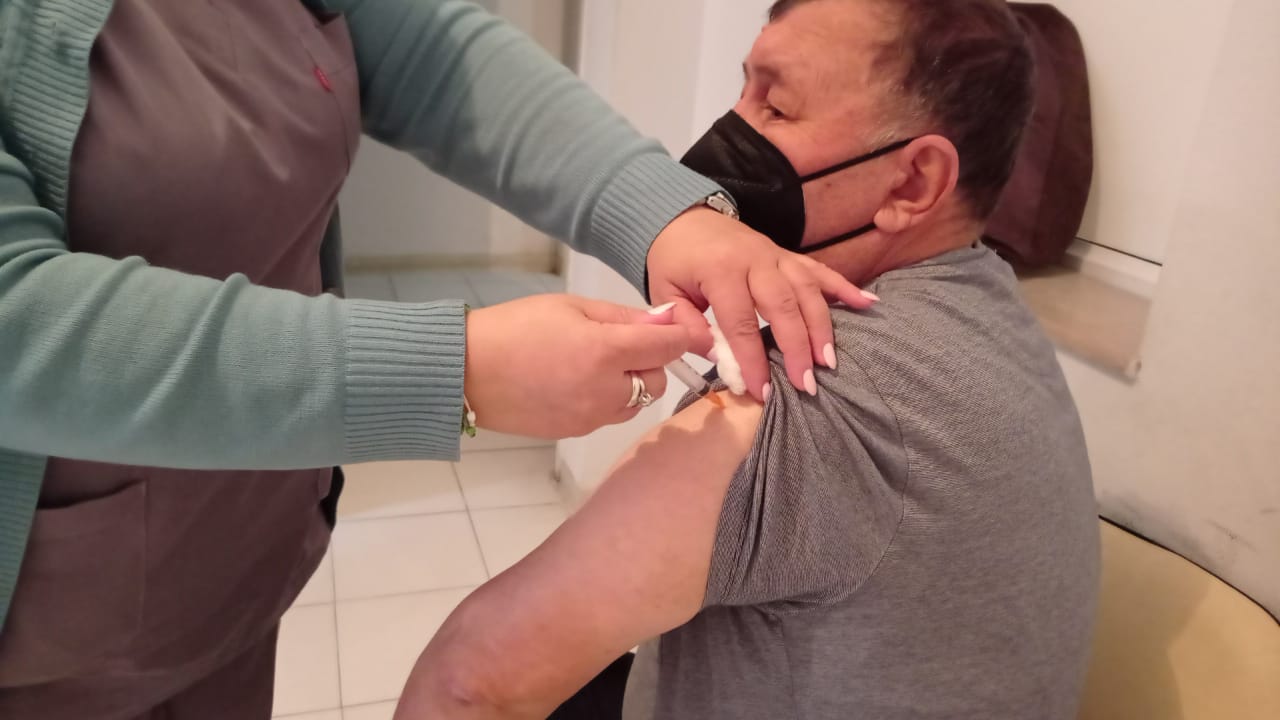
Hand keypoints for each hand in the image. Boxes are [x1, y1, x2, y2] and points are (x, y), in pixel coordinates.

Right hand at [465, 295, 686, 438]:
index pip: (668, 347)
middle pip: (658, 380)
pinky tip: (576, 383)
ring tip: (594, 365)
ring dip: (629, 385)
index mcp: (605, 352)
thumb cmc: (515, 328)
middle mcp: (605, 391)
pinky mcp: (576, 432)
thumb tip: (666, 318)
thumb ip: (623, 316)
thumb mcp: (570, 307)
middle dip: (649, 362)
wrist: (466, 371)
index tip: (670, 326)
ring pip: (636, 403)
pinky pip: (609, 415)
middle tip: (618, 344)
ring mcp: (591, 417)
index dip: (676, 334)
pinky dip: (606, 400)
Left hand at [647, 207, 876, 399]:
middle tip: (807, 384)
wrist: (684, 216)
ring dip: (822, 326)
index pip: (741, 321)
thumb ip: (688, 325)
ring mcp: (776, 255)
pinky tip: (868, 305)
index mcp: (720, 270)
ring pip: (808, 289)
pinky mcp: (789, 255)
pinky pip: (821, 270)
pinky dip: (845, 287)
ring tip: (829, 361)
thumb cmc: (673, 260)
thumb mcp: (666, 292)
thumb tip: (718, 359)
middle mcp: (755, 260)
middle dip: (797, 347)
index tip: (762, 391)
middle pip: (783, 305)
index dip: (753, 359)